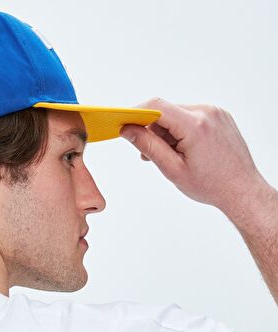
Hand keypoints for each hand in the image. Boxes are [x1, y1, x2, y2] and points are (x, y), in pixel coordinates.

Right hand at [119, 97, 266, 214]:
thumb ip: (148, 146)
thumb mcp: (172, 169)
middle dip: (152, 129)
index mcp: (195, 125)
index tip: (124, 124)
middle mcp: (207, 112)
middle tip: (147, 153)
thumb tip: (128, 130)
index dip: (136, 113)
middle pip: (167, 110)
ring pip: (178, 114)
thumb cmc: (211, 185)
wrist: (241, 190)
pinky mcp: (220, 116)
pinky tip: (182, 150)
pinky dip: (181, 130)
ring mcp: (215, 112)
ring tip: (169, 156)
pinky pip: (191, 116)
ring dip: (166, 131)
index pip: (157, 107)